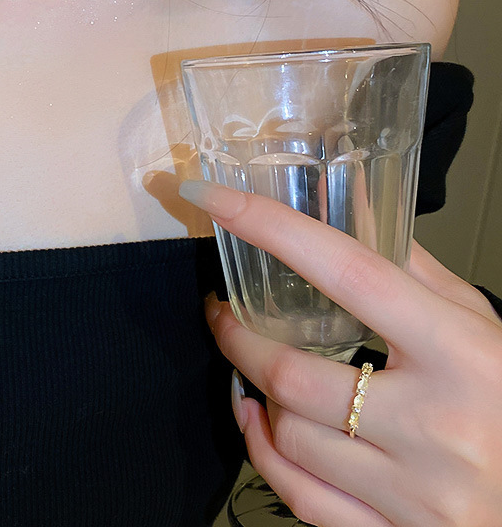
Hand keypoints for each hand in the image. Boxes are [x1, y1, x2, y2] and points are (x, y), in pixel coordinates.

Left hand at [179, 180, 501, 526]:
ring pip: (288, 435)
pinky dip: (262, 451)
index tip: (220, 201)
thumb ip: (411, 268)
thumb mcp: (479, 325)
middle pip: (293, 374)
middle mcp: (437, 425)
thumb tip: (350, 210)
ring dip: (255, 393)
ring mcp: (414, 490)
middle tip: (223, 312)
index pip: (350, 273)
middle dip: (237, 335)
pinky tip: (260, 422)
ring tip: (254, 367)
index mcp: (461, 353)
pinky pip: (299, 494)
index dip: (273, 228)